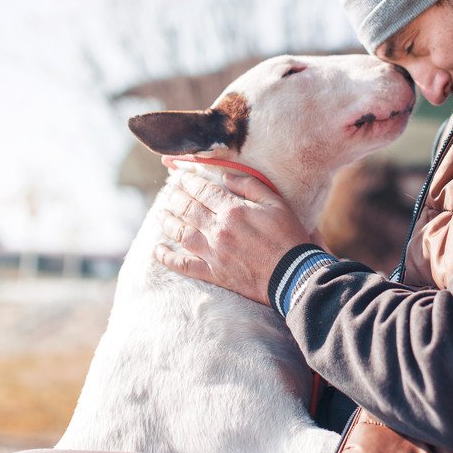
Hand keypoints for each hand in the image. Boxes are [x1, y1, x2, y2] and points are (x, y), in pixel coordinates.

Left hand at [155, 163, 310, 304]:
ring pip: (181, 234)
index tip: (182, 176)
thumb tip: (227, 178)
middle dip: (176, 197)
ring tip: (161, 214)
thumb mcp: (276, 204)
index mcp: (233, 211)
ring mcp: (213, 253)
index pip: (203, 191)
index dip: (190, 181)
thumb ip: (250, 187)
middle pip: (188, 209)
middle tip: (170, 192)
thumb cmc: (288, 238)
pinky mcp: (213, 273)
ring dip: (168, 222)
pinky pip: (184, 265)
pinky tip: (158, 250)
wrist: (293, 276)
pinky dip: (168, 257)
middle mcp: (218, 230)